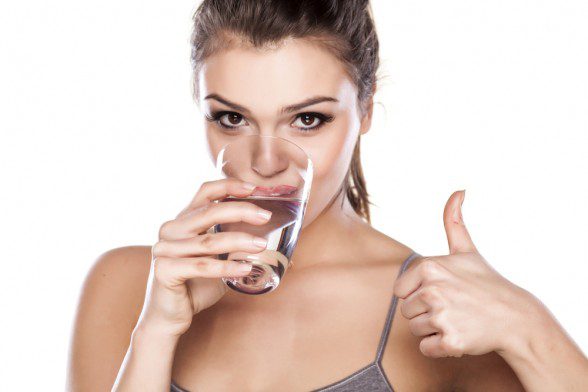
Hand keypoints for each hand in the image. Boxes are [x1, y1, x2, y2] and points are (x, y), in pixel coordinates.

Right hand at [134, 178, 272, 337]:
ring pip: (208, 241)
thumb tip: (279, 251)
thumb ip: (238, 249)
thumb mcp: (219, 261)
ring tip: (262, 245)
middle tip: (266, 217)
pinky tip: (246, 269)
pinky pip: (201, 266)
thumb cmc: (196, 286)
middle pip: (209, 212)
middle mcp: (170, 230)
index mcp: (183, 220)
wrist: (169, 317)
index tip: (253, 188)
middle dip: (241, 211)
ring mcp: (164, 249)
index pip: (205, 193)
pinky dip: (226, 267)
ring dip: (239, 241)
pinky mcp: (164, 270)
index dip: (228, 186)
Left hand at [393, 190, 539, 357]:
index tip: (441, 292)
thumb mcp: (467, 251)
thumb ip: (453, 221)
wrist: (514, 317)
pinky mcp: (450, 341)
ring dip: (433, 330)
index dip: (418, 295)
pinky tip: (458, 335)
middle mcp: (433, 290)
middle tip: (452, 308)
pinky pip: (426, 349)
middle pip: (406, 312)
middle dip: (425, 314)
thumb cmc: (486, 283)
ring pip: (415, 330)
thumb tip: (459, 191)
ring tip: (457, 320)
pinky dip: (440, 347)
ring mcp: (442, 316)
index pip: (400, 292)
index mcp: (430, 267)